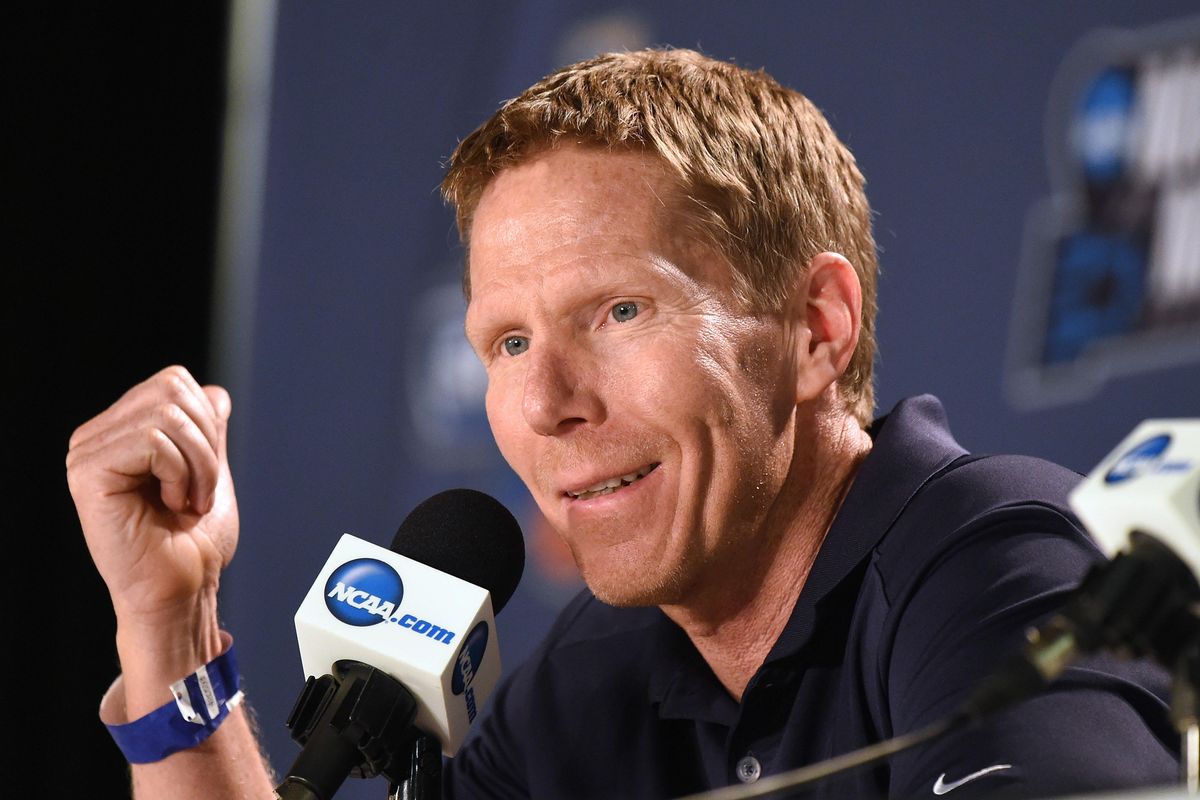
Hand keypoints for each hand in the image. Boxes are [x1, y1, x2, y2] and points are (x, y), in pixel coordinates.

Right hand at [66, 366, 237, 631]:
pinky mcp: (86, 473)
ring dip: (198, 464)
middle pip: (172, 388)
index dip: (207, 422)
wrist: (183, 590)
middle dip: (206, 443)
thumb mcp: (209, 471)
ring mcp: (86, 453)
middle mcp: (97, 437)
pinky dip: (180, 474)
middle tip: (197, 493)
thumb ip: (206, 430)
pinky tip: (169, 505)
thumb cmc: (193, 544)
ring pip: (166, 414)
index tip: (202, 474)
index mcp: (123, 431)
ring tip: (185, 502)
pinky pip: (153, 441)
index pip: (176, 381)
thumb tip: (212, 392)